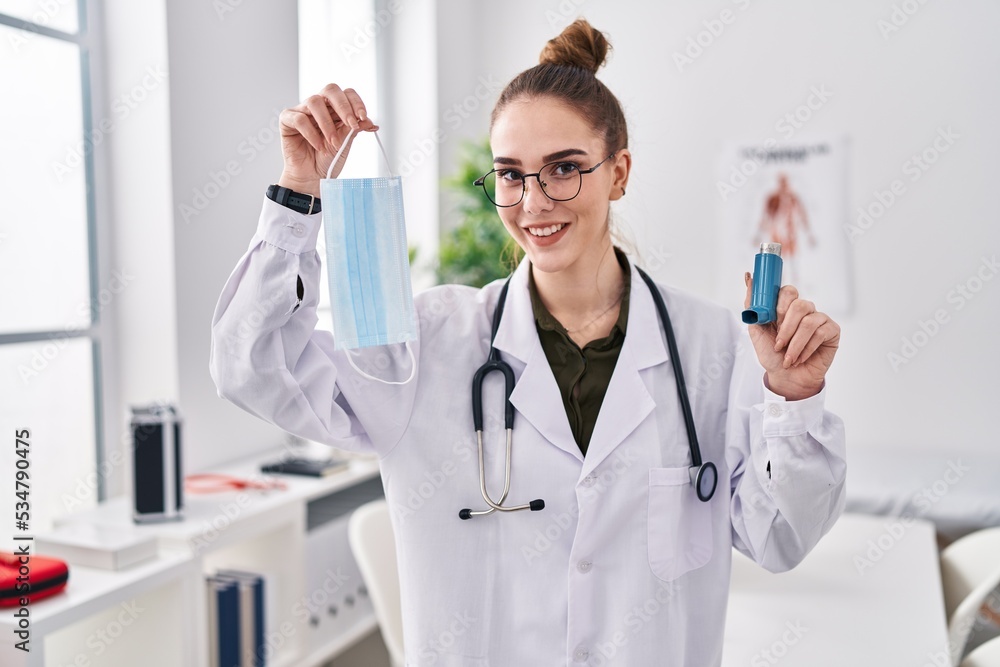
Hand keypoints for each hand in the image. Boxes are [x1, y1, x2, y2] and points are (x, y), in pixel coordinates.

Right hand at [276, 83, 378, 196]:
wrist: (313, 177)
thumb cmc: (328, 159)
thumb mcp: (345, 143)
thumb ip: (354, 129)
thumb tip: (368, 121)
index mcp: (335, 109)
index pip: (346, 94)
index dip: (356, 103)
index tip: (363, 118)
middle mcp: (319, 106)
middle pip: (331, 90)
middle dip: (344, 106)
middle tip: (351, 124)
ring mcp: (302, 111)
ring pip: (314, 102)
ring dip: (327, 123)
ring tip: (332, 142)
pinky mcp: (287, 120)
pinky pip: (299, 119)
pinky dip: (311, 133)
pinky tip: (318, 146)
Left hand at [743, 272, 839, 400]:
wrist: (785, 378)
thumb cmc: (772, 354)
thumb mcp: (756, 330)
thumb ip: (753, 305)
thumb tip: (749, 277)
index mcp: (786, 307)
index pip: (788, 291)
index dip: (781, 304)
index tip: (773, 318)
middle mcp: (804, 310)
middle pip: (800, 304)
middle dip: (787, 326)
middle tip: (779, 343)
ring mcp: (819, 319)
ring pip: (809, 321)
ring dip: (795, 343)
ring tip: (788, 357)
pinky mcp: (832, 331)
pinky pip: (821, 332)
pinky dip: (806, 348)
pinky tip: (800, 358)